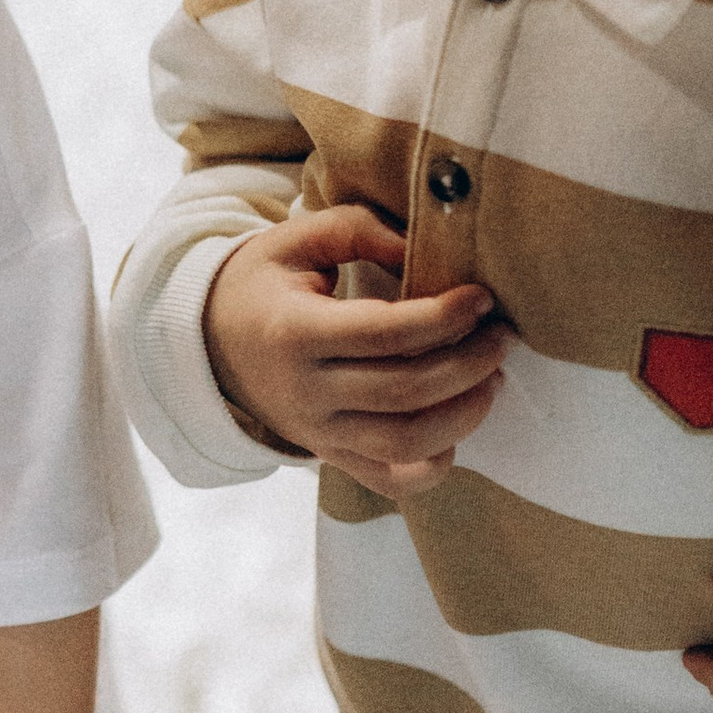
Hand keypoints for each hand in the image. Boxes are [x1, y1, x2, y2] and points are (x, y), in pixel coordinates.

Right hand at [203, 205, 504, 500]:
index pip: (384, 334)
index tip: (482, 298)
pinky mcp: (331, 456)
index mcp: (294, 332)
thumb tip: (424, 249)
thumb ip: (361, 231)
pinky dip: (435, 464)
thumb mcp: (298, 239)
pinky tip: (455, 427)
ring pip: (406, 443)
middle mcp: (305, 392)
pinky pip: (393, 481)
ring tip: (492, 378)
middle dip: (469, 363)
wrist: (210, 343)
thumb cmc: (263, 284)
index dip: (444, 318)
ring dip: (464, 413)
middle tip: (501, 335)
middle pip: (405, 392)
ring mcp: (318, 432)